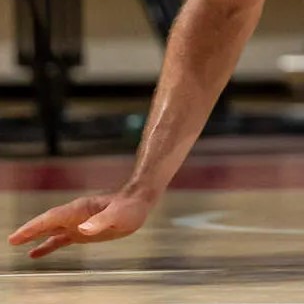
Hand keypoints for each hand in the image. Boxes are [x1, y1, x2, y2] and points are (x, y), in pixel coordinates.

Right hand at [8, 191, 153, 258]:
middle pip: (47, 223)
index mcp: (79, 210)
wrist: (139, 202)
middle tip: (11, 240)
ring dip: (34, 237)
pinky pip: (60, 239)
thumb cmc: (130, 207)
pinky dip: (47, 245)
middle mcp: (74, 215)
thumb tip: (83, 230)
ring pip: (50, 230)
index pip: (52, 218)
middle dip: (29, 231)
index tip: (18, 235)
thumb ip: (101, 221)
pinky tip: (35, 253)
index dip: (35, 227)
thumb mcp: (119, 215)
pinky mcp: (82, 231)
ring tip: (17, 244)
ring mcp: (77, 223)